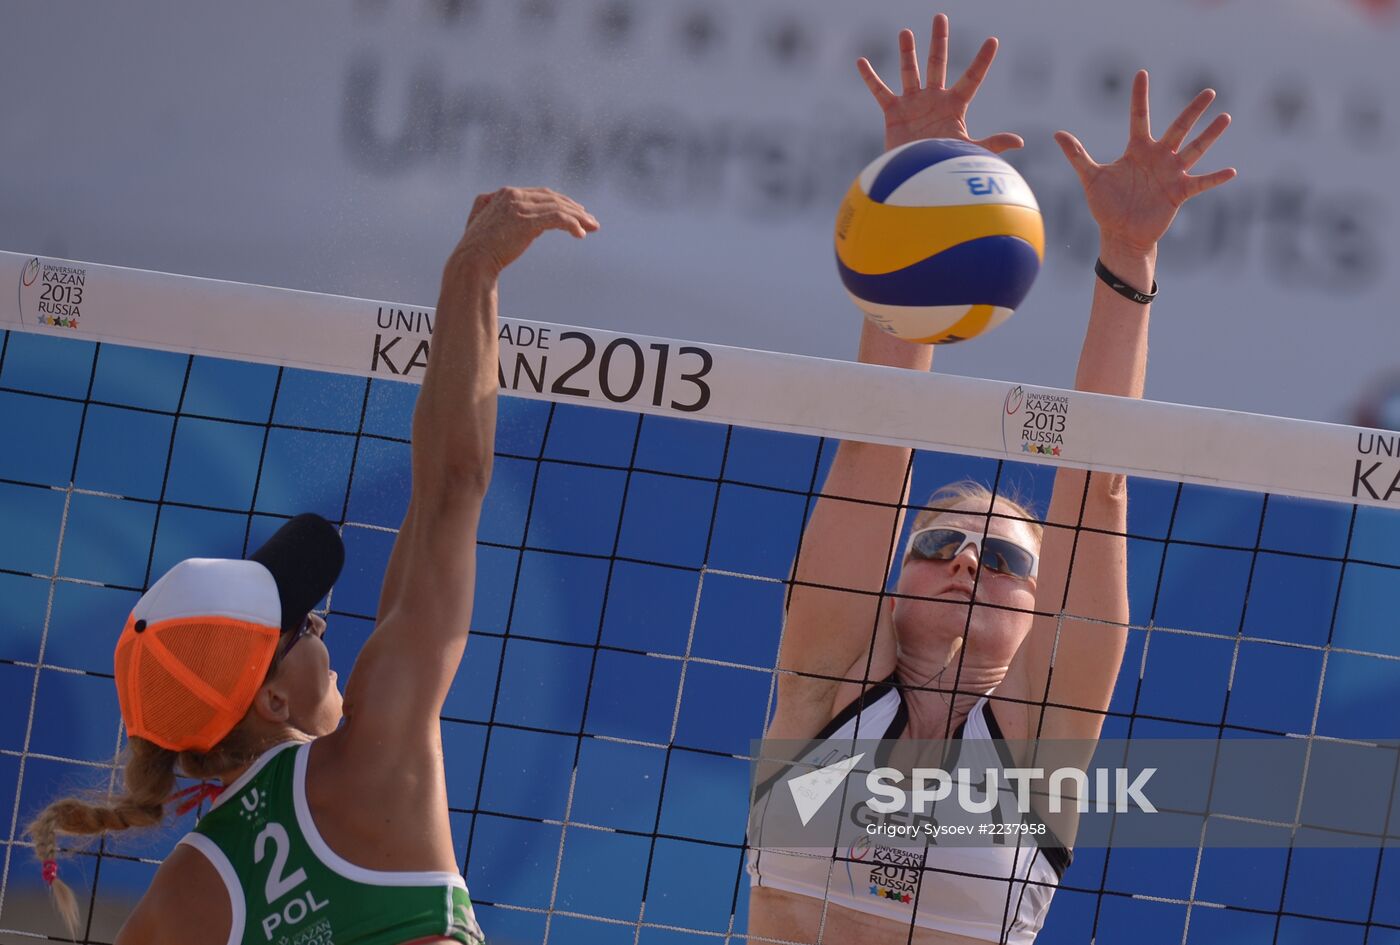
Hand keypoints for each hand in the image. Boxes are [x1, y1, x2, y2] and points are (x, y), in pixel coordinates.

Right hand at [452, 187, 598, 275]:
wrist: (472, 261)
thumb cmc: (479, 250)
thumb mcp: (492, 226)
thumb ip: (508, 217)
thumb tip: (529, 223)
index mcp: (506, 193)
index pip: (542, 194)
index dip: (562, 202)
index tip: (577, 212)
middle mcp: (513, 195)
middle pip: (554, 198)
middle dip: (575, 209)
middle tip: (591, 221)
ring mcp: (520, 207)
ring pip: (559, 207)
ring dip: (579, 218)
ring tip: (593, 227)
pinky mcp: (526, 220)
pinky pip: (557, 218)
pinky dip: (572, 225)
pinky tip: (581, 235)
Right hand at [856, 13, 1022, 152]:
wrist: (916, 181)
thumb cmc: (945, 166)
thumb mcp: (968, 151)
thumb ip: (992, 143)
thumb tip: (1019, 141)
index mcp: (955, 105)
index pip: (972, 77)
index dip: (983, 60)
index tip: (993, 41)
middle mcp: (934, 99)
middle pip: (938, 64)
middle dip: (939, 41)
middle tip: (940, 17)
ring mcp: (913, 104)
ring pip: (910, 71)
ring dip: (908, 52)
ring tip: (906, 32)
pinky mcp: (893, 113)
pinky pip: (880, 91)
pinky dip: (870, 77)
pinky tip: (861, 62)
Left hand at [1056, 72, 1235, 254]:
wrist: (1120, 234)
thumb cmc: (1107, 206)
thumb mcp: (1091, 178)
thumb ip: (1077, 155)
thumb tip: (1057, 133)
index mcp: (1137, 150)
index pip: (1139, 117)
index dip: (1139, 96)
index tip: (1141, 73)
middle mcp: (1158, 157)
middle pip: (1178, 128)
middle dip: (1193, 111)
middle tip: (1209, 92)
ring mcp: (1171, 174)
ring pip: (1194, 149)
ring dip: (1210, 135)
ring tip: (1225, 116)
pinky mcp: (1179, 193)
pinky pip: (1201, 183)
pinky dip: (1215, 178)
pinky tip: (1232, 170)